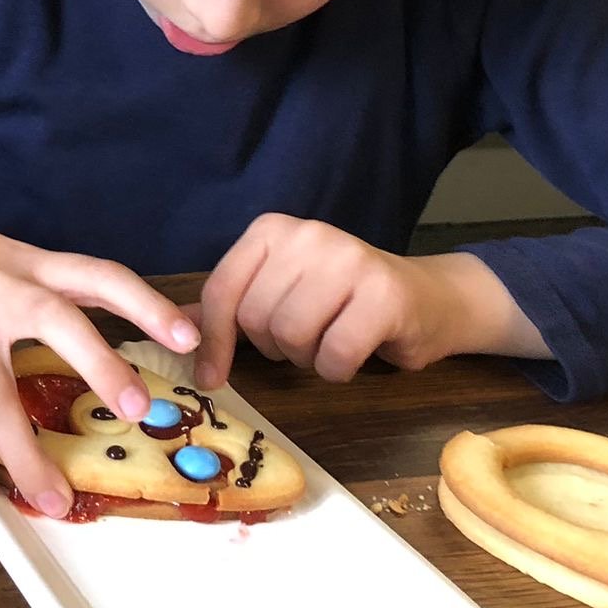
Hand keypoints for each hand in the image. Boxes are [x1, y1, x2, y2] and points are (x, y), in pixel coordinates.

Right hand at [0, 177, 198, 515]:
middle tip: (139, 410)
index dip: (146, 303)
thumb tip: (92, 327)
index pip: (98, 276)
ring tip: (49, 500)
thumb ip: (38, 286)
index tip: (191, 335)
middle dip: (99, 363)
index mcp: (26, 267)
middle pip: (59, 321)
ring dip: (21, 448)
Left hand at [191, 213, 545, 387]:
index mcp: (272, 231)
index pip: (222, 291)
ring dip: (307, 359)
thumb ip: (230, 308)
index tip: (210, 376)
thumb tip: (177, 328)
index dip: (213, 341)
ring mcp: (348, 260)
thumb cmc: (344, 301)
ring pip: (291, 338)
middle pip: (255, 320)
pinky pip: (334, 355)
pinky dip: (338, 370)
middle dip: (274, 347)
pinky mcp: (384, 295)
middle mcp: (308, 235)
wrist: (430, 299)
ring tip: (330, 342)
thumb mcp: (281, 293)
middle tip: (305, 341)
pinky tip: (354, 353)